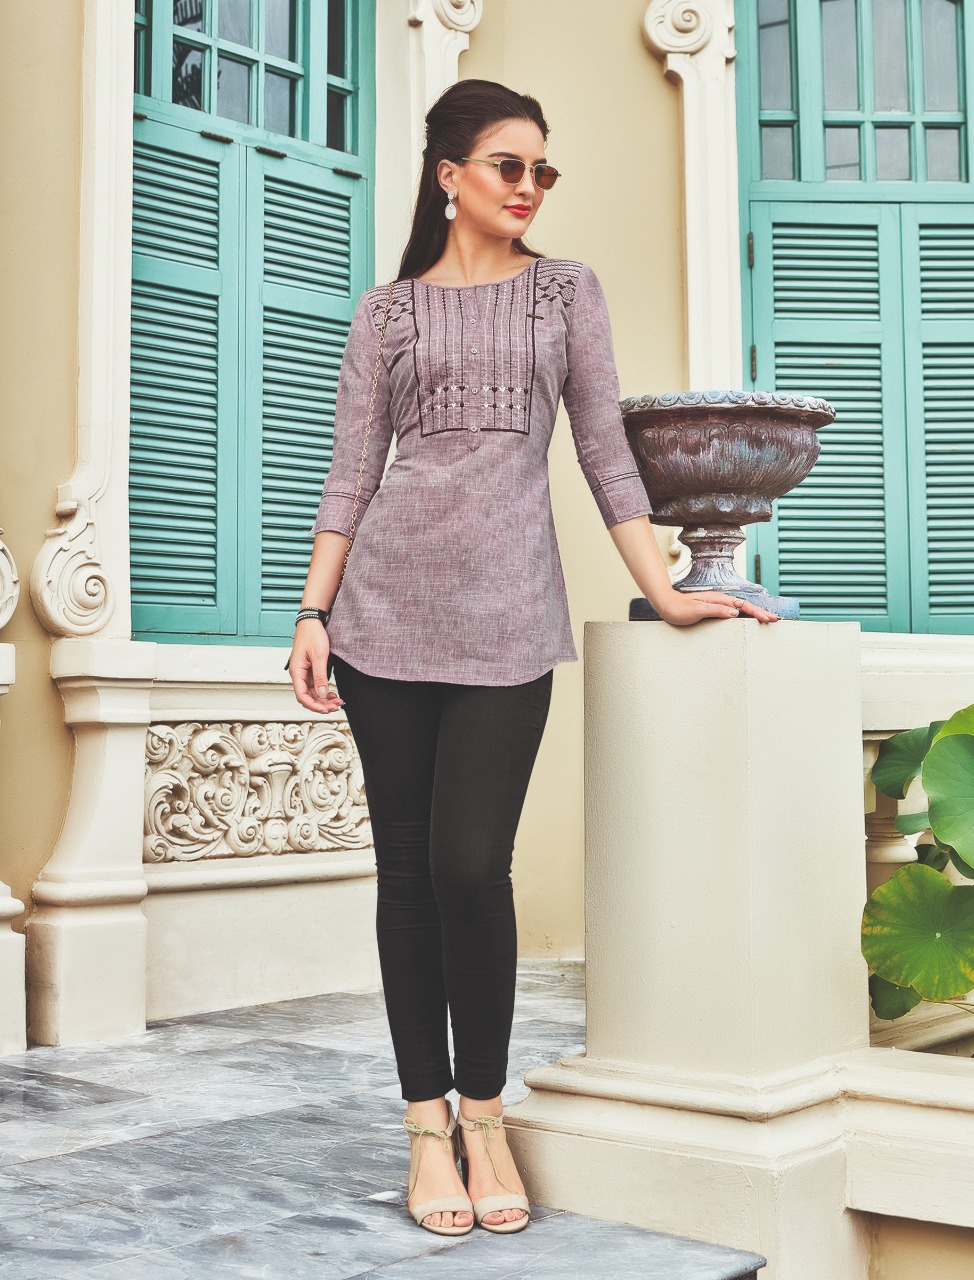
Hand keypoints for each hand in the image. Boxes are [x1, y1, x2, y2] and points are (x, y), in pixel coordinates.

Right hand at [288, 620, 345, 712]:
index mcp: (296, 671)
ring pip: (313, 693)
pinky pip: (316, 686)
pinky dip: (324, 692)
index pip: (302, 696)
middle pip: (308, 697)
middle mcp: (299, 674)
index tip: (326, 710)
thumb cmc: (312, 635)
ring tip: (337, 702)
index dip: (313, 706)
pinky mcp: (311, 670)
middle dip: (321, 704)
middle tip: (336, 706)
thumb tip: (322, 694)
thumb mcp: (319, 656)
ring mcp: (305, 673)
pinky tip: (332, 694)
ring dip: (324, 699)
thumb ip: (320, 676)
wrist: (312, 622)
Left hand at [656, 590, 779, 626]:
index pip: (743, 606)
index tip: (769, 618)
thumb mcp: (697, 610)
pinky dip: (743, 615)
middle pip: (745, 606)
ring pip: (740, 609)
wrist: (666, 605)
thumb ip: (716, 610)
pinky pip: (733, 612)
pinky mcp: (714, 609)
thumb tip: (735, 612)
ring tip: (766, 619)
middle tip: (774, 619)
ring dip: (754, 613)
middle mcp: (720, 601)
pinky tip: (746, 619)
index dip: (757, 612)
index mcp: (719, 600)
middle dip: (761, 612)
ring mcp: (718, 604)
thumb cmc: (679, 609)